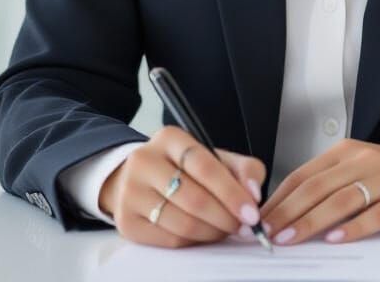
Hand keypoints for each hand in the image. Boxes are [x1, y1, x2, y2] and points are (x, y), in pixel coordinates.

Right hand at [98, 125, 265, 247]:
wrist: (139, 179)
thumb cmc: (184, 169)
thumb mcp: (215, 157)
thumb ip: (243, 169)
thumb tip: (253, 193)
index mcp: (169, 138)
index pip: (205, 166)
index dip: (232, 192)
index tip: (252, 212)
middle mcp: (144, 161)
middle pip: (194, 198)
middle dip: (225, 217)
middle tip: (243, 226)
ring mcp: (131, 192)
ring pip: (182, 223)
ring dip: (212, 232)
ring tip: (225, 229)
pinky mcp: (126, 221)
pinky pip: (169, 240)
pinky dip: (194, 242)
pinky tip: (203, 234)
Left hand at [258, 138, 379, 245]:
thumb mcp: (366, 170)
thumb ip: (335, 184)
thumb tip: (294, 211)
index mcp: (349, 151)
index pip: (304, 174)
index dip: (279, 197)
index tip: (258, 218)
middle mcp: (365, 160)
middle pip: (317, 187)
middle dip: (286, 211)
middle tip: (265, 233)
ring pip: (340, 200)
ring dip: (310, 221)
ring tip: (289, 239)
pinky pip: (374, 214)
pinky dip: (352, 228)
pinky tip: (336, 239)